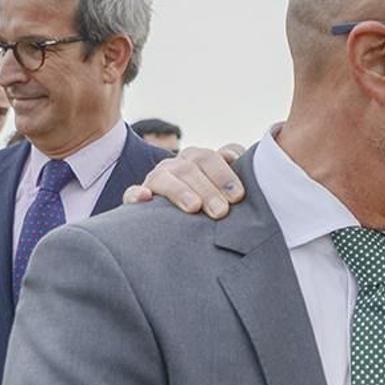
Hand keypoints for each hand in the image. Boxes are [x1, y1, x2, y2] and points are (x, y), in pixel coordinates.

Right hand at [122, 143, 246, 217]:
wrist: (176, 227)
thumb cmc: (212, 209)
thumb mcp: (228, 197)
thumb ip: (239, 187)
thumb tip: (250, 181)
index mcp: (204, 160)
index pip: (217, 157)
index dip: (227, 172)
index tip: (238, 194)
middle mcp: (182, 164)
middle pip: (195, 165)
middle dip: (210, 187)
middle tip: (222, 211)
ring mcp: (159, 178)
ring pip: (167, 176)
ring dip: (181, 191)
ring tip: (194, 207)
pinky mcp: (139, 195)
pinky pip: (133, 192)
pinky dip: (137, 194)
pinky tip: (145, 198)